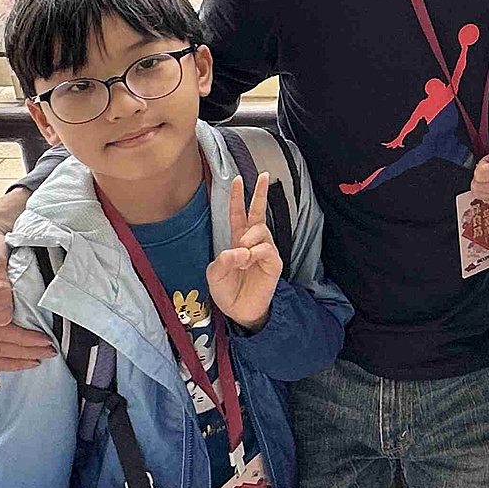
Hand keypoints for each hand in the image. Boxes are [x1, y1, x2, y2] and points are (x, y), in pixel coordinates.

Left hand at [205, 172, 281, 329]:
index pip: (238, 215)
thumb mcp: (215, 275)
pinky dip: (255, 252)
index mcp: (237, 241)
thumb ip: (223, 260)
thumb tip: (240, 250)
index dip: (237, 198)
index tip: (237, 179)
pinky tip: (249, 260)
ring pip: (260, 230)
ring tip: (243, 255)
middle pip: (257, 213)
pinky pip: (266, 249)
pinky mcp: (273, 263)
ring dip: (249, 238)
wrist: (240, 312)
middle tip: (264, 175)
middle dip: (259, 193)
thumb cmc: (227, 291)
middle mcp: (252, 242)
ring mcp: (264, 251)